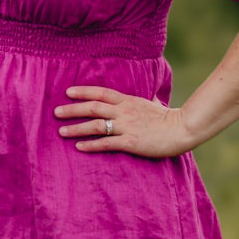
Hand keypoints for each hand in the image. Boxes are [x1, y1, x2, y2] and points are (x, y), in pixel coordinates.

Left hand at [54, 85, 193, 158]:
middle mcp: (124, 111)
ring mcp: (127, 126)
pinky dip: (91, 145)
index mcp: (128, 101)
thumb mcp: (151, 105)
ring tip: (62, 132)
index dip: (83, 91)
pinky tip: (79, 147)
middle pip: (93, 107)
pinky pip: (106, 143)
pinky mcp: (131, 142)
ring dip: (77, 128)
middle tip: (56, 112)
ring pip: (96, 125)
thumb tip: (144, 99)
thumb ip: (142, 102)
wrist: (182, 129)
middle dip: (73, 109)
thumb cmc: (168, 118)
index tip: (67, 92)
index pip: (101, 92)